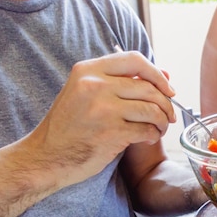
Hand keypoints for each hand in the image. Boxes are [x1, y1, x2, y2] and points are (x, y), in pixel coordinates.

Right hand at [26, 51, 175, 186]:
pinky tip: (148, 139)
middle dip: (166, 103)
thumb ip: (122, 82)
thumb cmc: (70, 125)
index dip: (158, 74)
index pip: (135, 60)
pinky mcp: (111, 133)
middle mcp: (95, 86)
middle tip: (169, 115)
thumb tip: (166, 75)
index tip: (169, 89)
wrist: (47, 156)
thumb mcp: (86, 93)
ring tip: (159, 129)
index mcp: (88, 70)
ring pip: (152, 110)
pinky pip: (147, 130)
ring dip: (162, 122)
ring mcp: (103, 110)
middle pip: (149, 87)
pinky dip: (153, 136)